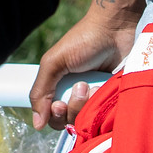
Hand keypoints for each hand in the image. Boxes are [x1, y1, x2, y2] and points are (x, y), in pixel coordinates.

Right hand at [28, 2, 141, 128]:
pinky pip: (107, 113)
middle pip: (70, 122)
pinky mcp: (113, 98)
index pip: (54, 118)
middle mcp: (77, 96)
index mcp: (60, 89)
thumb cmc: (83, 41)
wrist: (114, 28)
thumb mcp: (54, 62)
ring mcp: (96, 98)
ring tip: (92, 84)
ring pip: (88, 120)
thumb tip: (37, 124)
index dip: (56, 116)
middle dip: (73, 107)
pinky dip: (103, 103)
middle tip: (80, 87)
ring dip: (87, 104)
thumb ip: (41, 91)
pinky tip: (105, 87)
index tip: (59, 104)